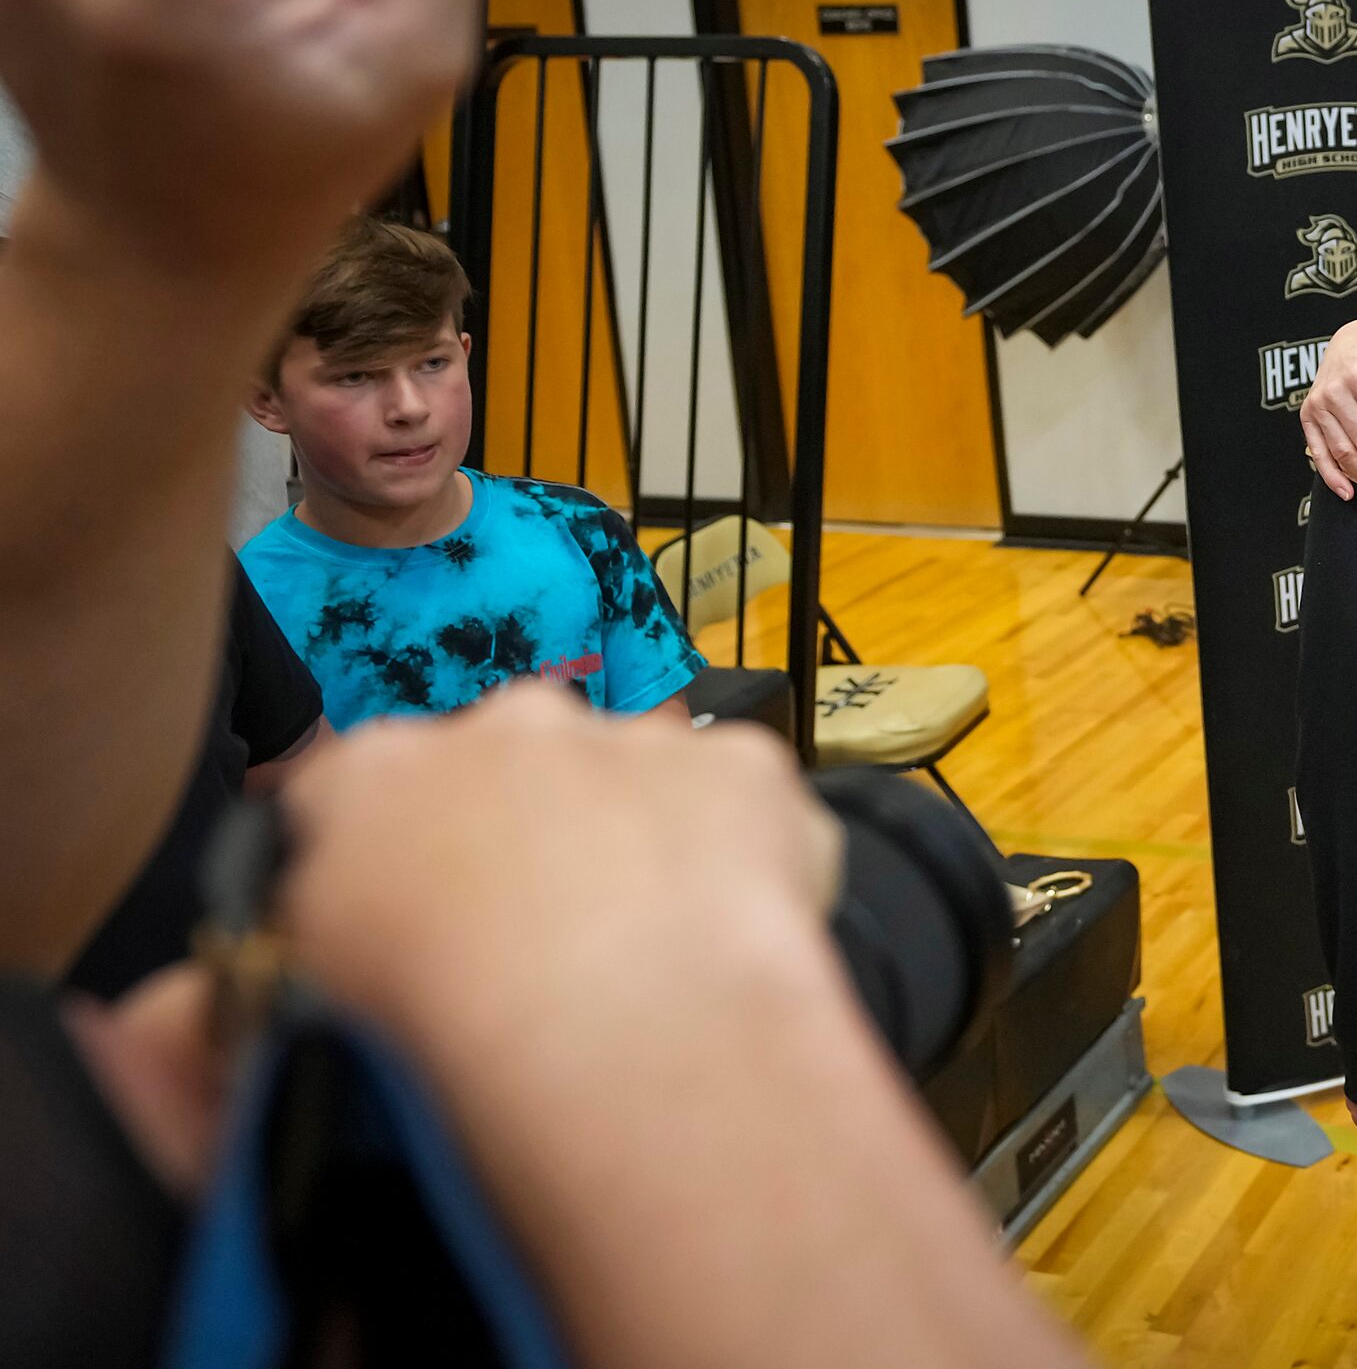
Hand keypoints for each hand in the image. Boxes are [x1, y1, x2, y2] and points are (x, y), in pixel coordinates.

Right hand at [278, 683, 836, 1059]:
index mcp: (367, 775)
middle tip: (541, 968)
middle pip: (507, 779)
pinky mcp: (742, 767)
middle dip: (521, 853)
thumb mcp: (274, 1032)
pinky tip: (728, 947)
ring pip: (635, 790)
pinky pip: (750, 814)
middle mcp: (499, 726)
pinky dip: (747, 871)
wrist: (611, 1037)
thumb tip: (195, 1017)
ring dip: (637, 858)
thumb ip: (228, 1001)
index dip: (390, 877)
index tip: (418, 946)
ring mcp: (628, 737)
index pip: (358, 798)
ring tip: (643, 973)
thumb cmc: (435, 1043)